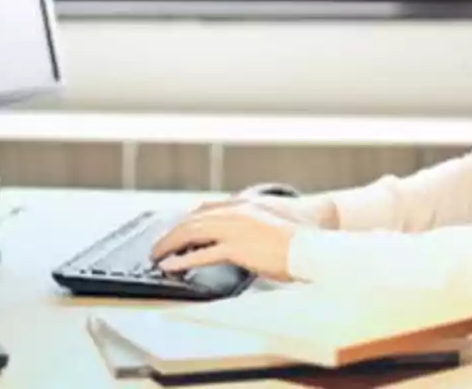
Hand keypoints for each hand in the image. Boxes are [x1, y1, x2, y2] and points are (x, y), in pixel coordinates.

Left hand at [150, 203, 300, 281]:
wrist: (314, 242)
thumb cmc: (301, 233)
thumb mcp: (272, 218)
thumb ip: (251, 220)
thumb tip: (243, 231)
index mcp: (243, 204)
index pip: (206, 209)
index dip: (187, 221)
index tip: (176, 231)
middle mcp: (235, 211)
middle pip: (193, 220)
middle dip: (172, 233)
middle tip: (158, 247)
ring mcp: (235, 229)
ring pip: (192, 233)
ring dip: (170, 244)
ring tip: (157, 256)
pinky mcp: (237, 248)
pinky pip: (202, 254)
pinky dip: (182, 260)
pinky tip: (170, 266)